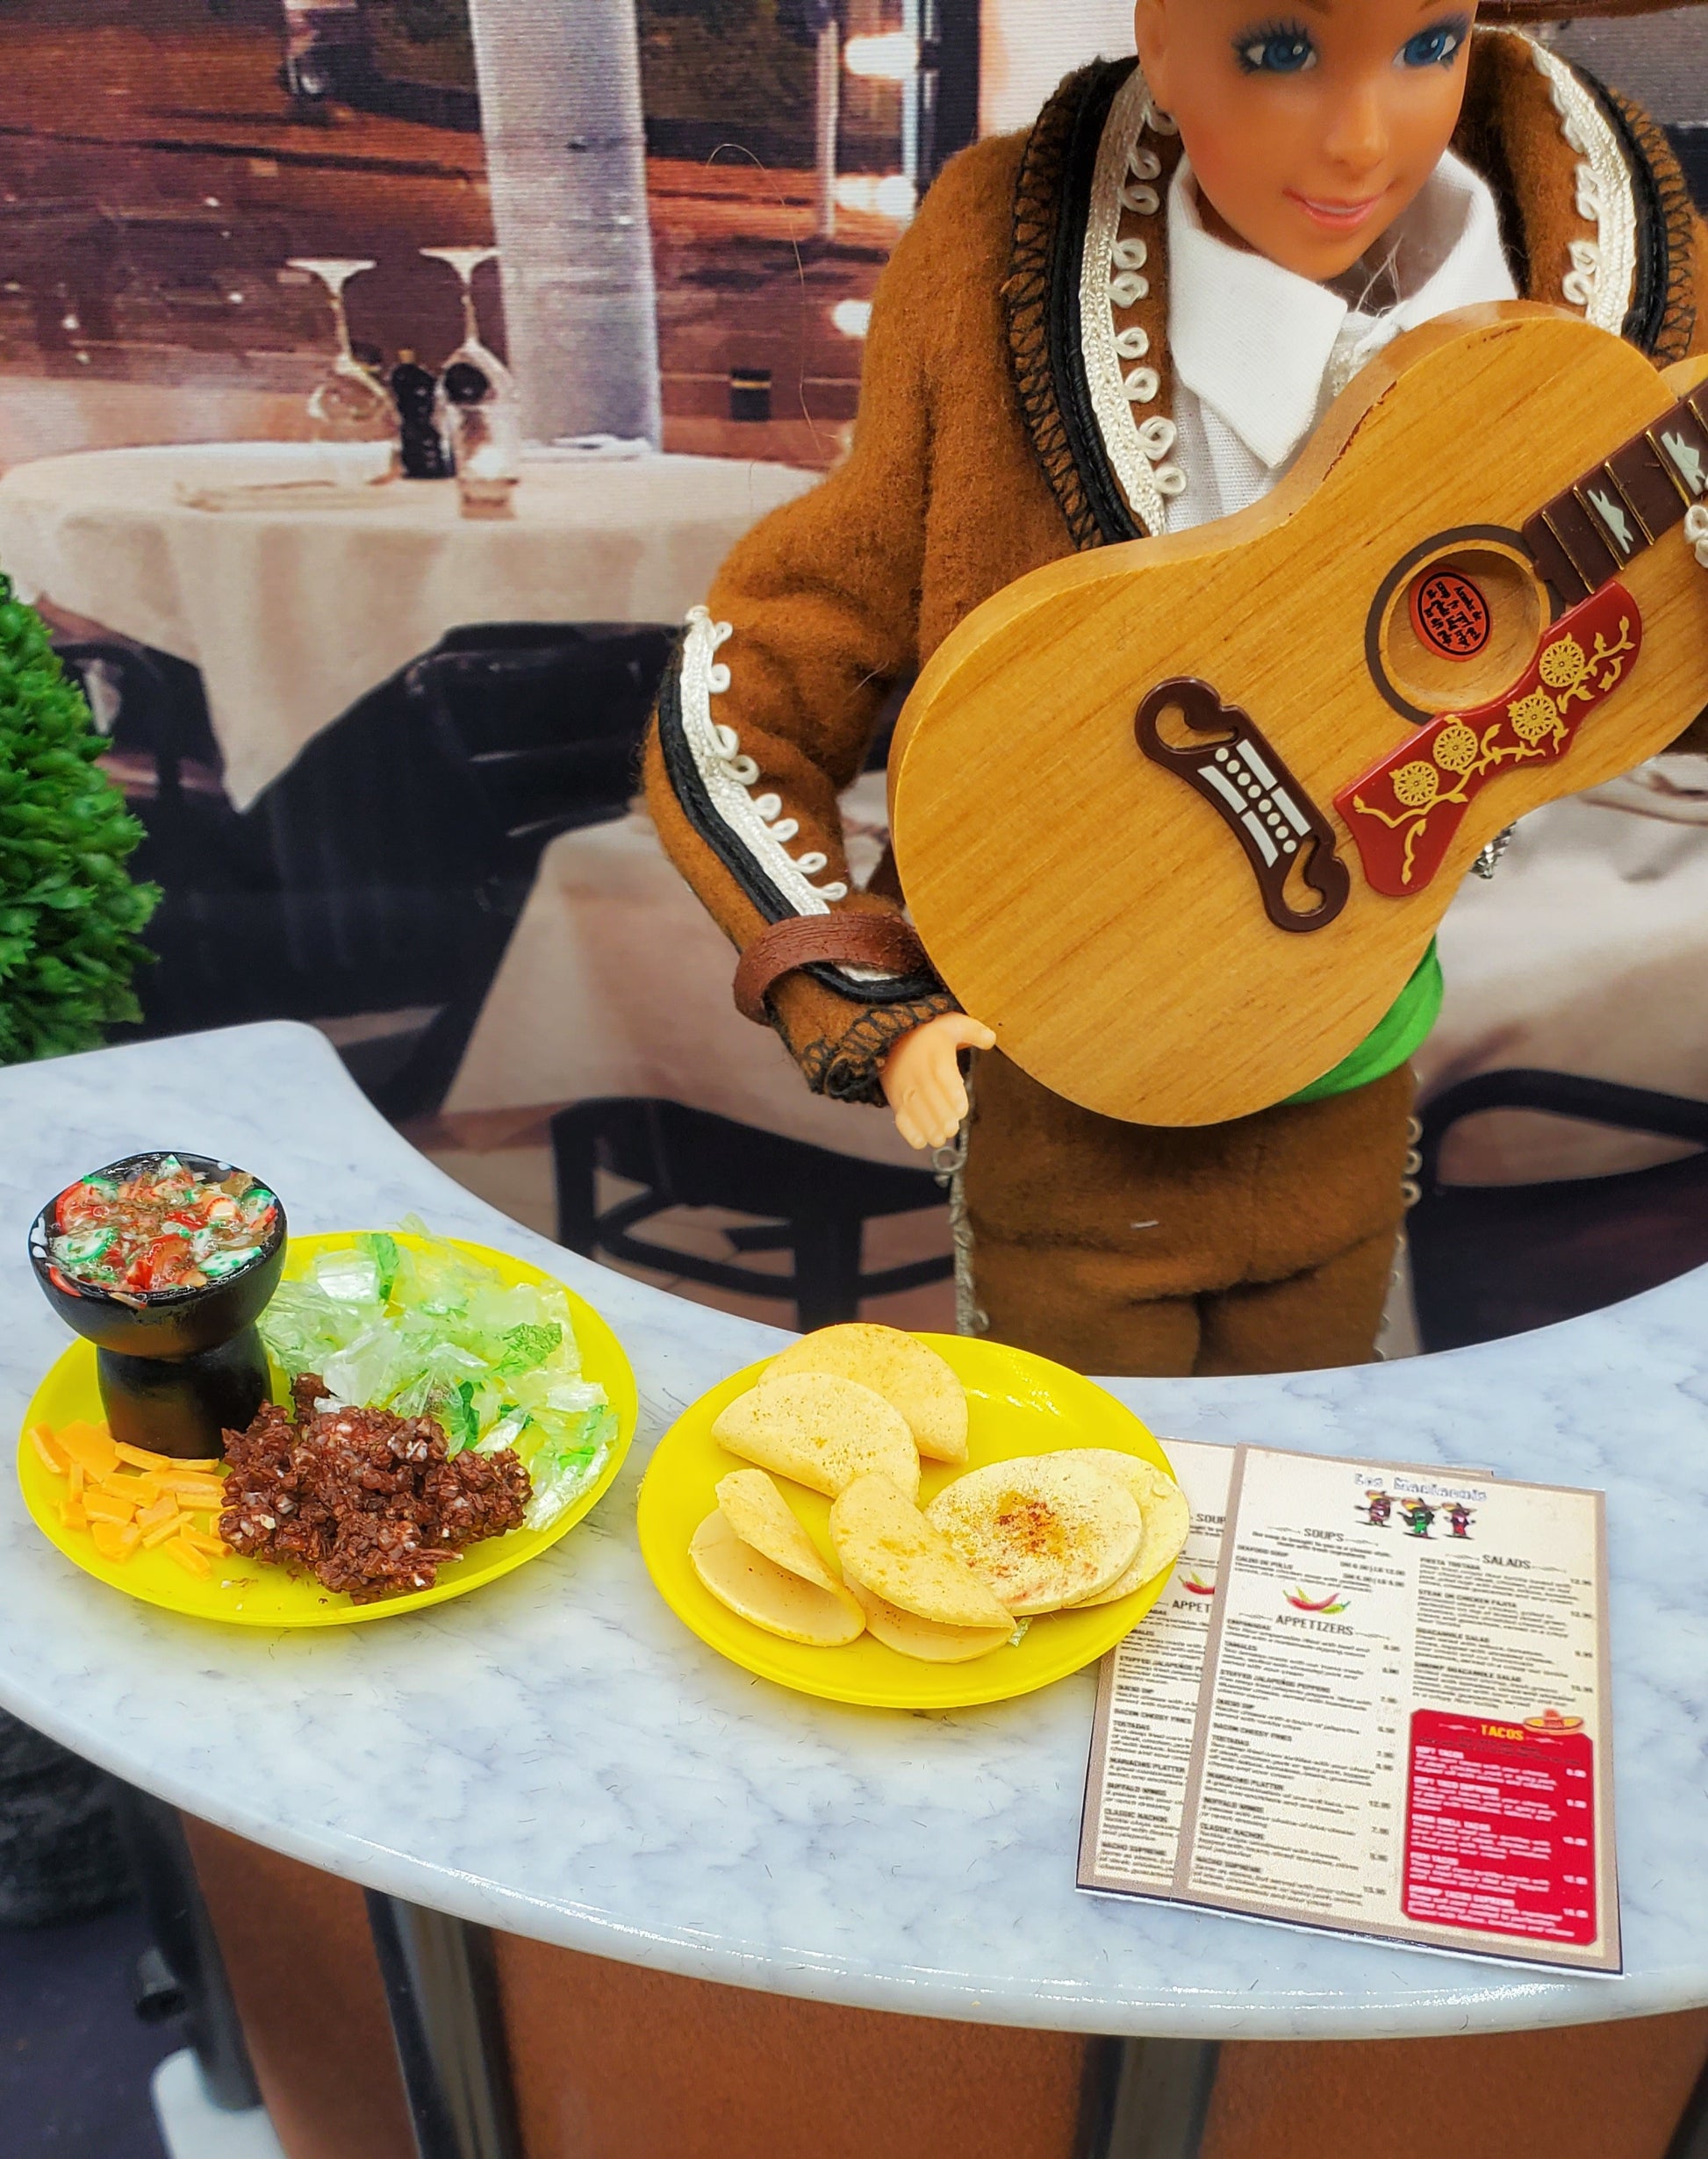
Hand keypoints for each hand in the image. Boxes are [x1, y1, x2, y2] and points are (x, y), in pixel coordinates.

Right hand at [880, 1012, 995, 1150]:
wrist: (893, 1038)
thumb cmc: (930, 1033)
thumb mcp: (952, 1023)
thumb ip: (974, 1031)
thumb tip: (991, 1039)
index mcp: (935, 1052)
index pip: (942, 1072)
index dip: (951, 1091)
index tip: (962, 1109)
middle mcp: (917, 1070)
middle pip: (928, 1094)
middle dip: (940, 1114)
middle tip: (952, 1129)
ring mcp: (904, 1086)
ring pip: (913, 1108)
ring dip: (926, 1126)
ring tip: (939, 1139)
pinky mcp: (896, 1098)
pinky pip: (899, 1115)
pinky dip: (908, 1131)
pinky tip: (921, 1142)